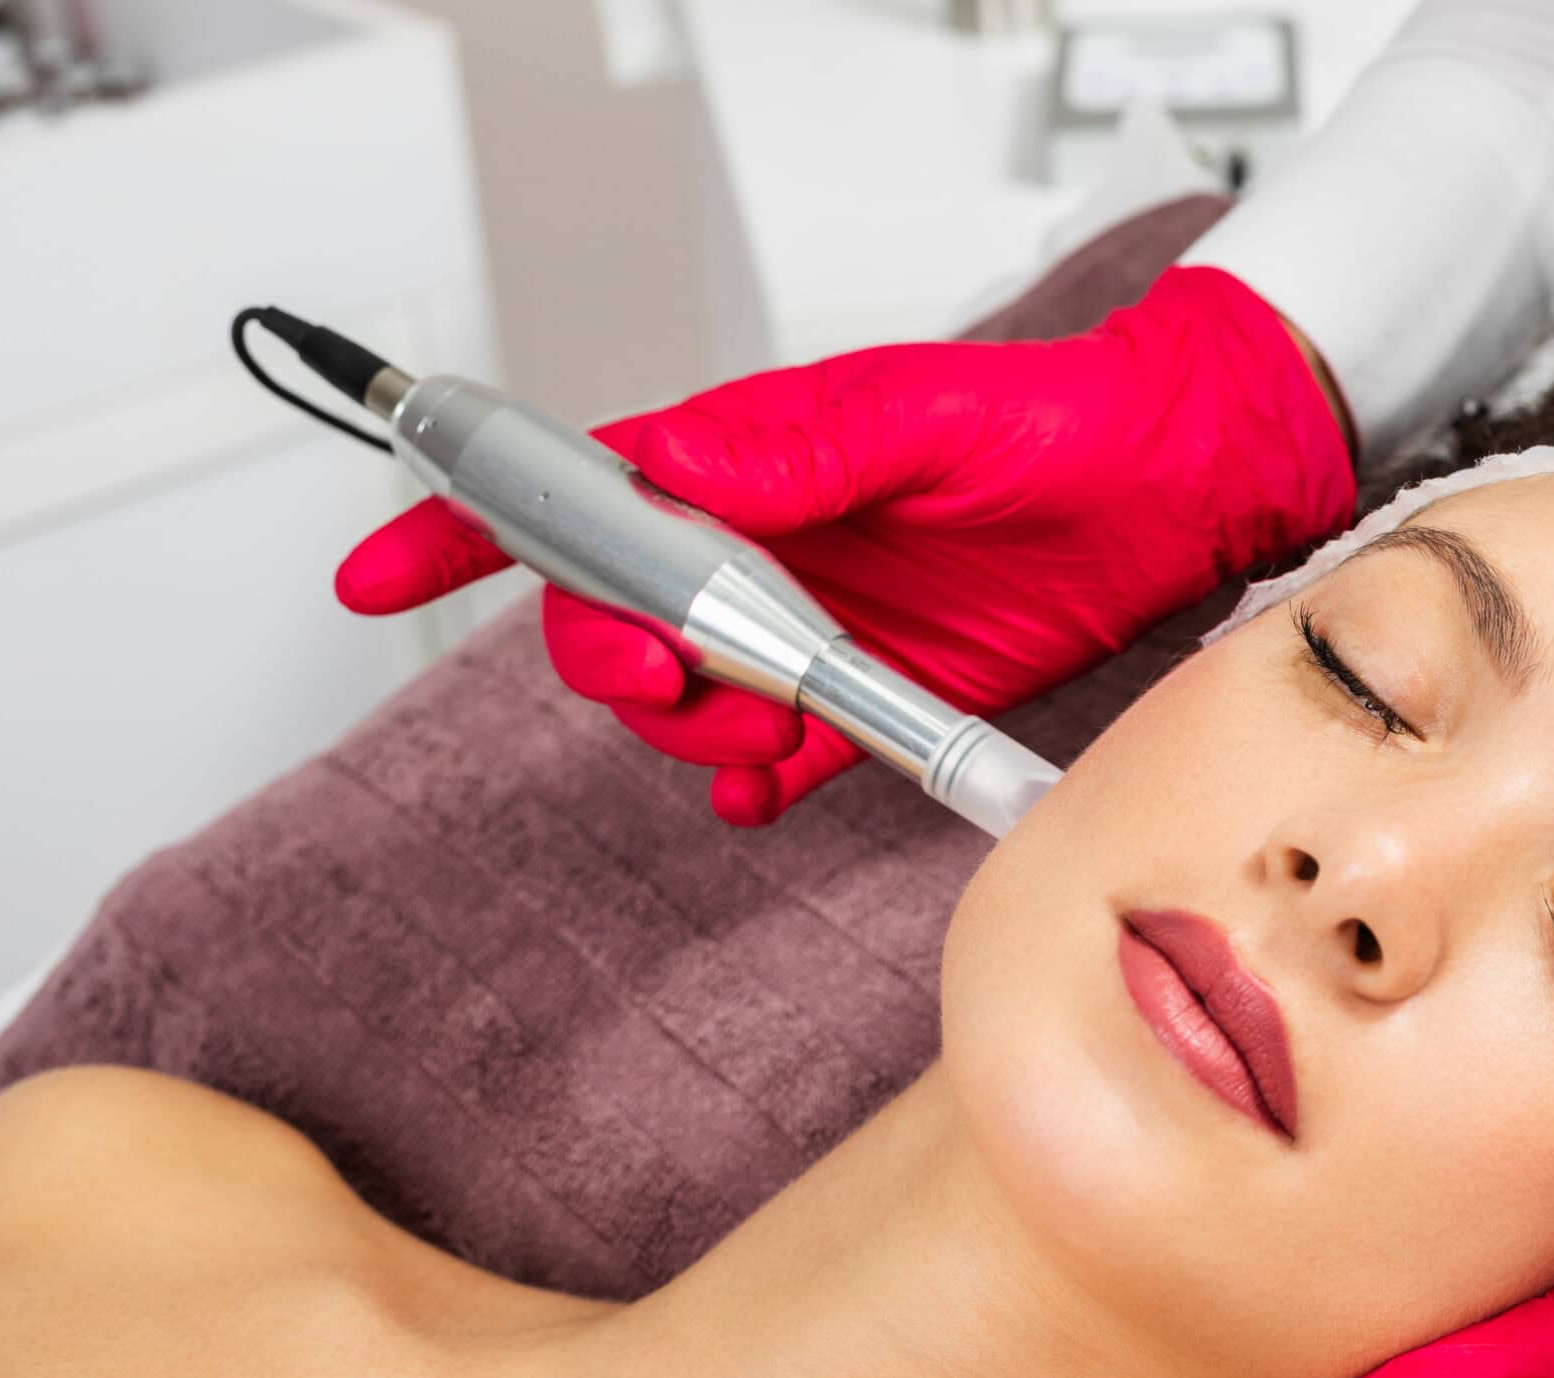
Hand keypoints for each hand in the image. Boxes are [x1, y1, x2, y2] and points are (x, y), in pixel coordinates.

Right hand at [333, 266, 1355, 823]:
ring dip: (695, 734)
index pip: (576, 492)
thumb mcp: (923, 416)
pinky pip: (772, 758)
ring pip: (684, 702)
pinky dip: (752, 784)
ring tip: (769, 728)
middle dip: (614, 664)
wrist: (1176, 496)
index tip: (378, 575)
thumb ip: (796, 450)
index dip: (461, 531)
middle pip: (611, 620)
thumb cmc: (1058, 425)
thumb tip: (673, 473)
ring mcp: (811, 627)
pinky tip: (773, 785)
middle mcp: (764, 547)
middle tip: (683, 679)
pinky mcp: (871, 696)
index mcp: (749, 463)